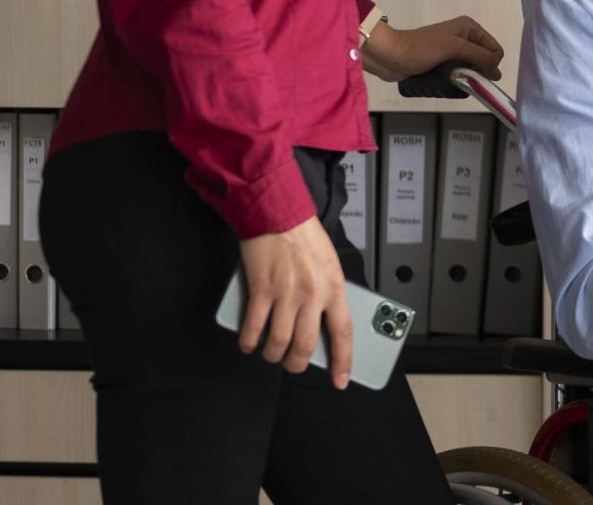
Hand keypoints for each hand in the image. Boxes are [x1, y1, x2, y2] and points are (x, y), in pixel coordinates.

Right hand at [236, 216, 353, 388]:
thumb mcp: (330, 266)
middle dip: (297, 364)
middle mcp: (312, 294)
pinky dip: (249, 340)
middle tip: (292, 365)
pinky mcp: (261, 289)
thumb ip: (327, 295)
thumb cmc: (305, 237)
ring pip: (279, 341)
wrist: (278, 212)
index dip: (342, 361)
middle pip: (306, 345)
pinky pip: (254, 326)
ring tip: (269, 354)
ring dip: (272, 354)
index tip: (341, 381)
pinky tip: (249, 343)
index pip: (343, 333)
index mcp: (335, 288)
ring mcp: (285, 293)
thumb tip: (319, 325)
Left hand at [363, 14, 502, 81]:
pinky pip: (459, 75)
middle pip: (484, 61)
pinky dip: (457, 81)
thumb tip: (498, 73)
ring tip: (451, 79)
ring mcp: (453, 52)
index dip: (490, 64)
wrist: (390, 55)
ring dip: (466, 78)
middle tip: (461, 76)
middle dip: (477, 72)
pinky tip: (447, 83)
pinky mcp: (443, 64)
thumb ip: (480, 57)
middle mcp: (464, 38)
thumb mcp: (455, 48)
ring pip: (472, 70)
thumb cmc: (422, 49)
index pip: (495, 50)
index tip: (476, 73)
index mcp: (470, 28)